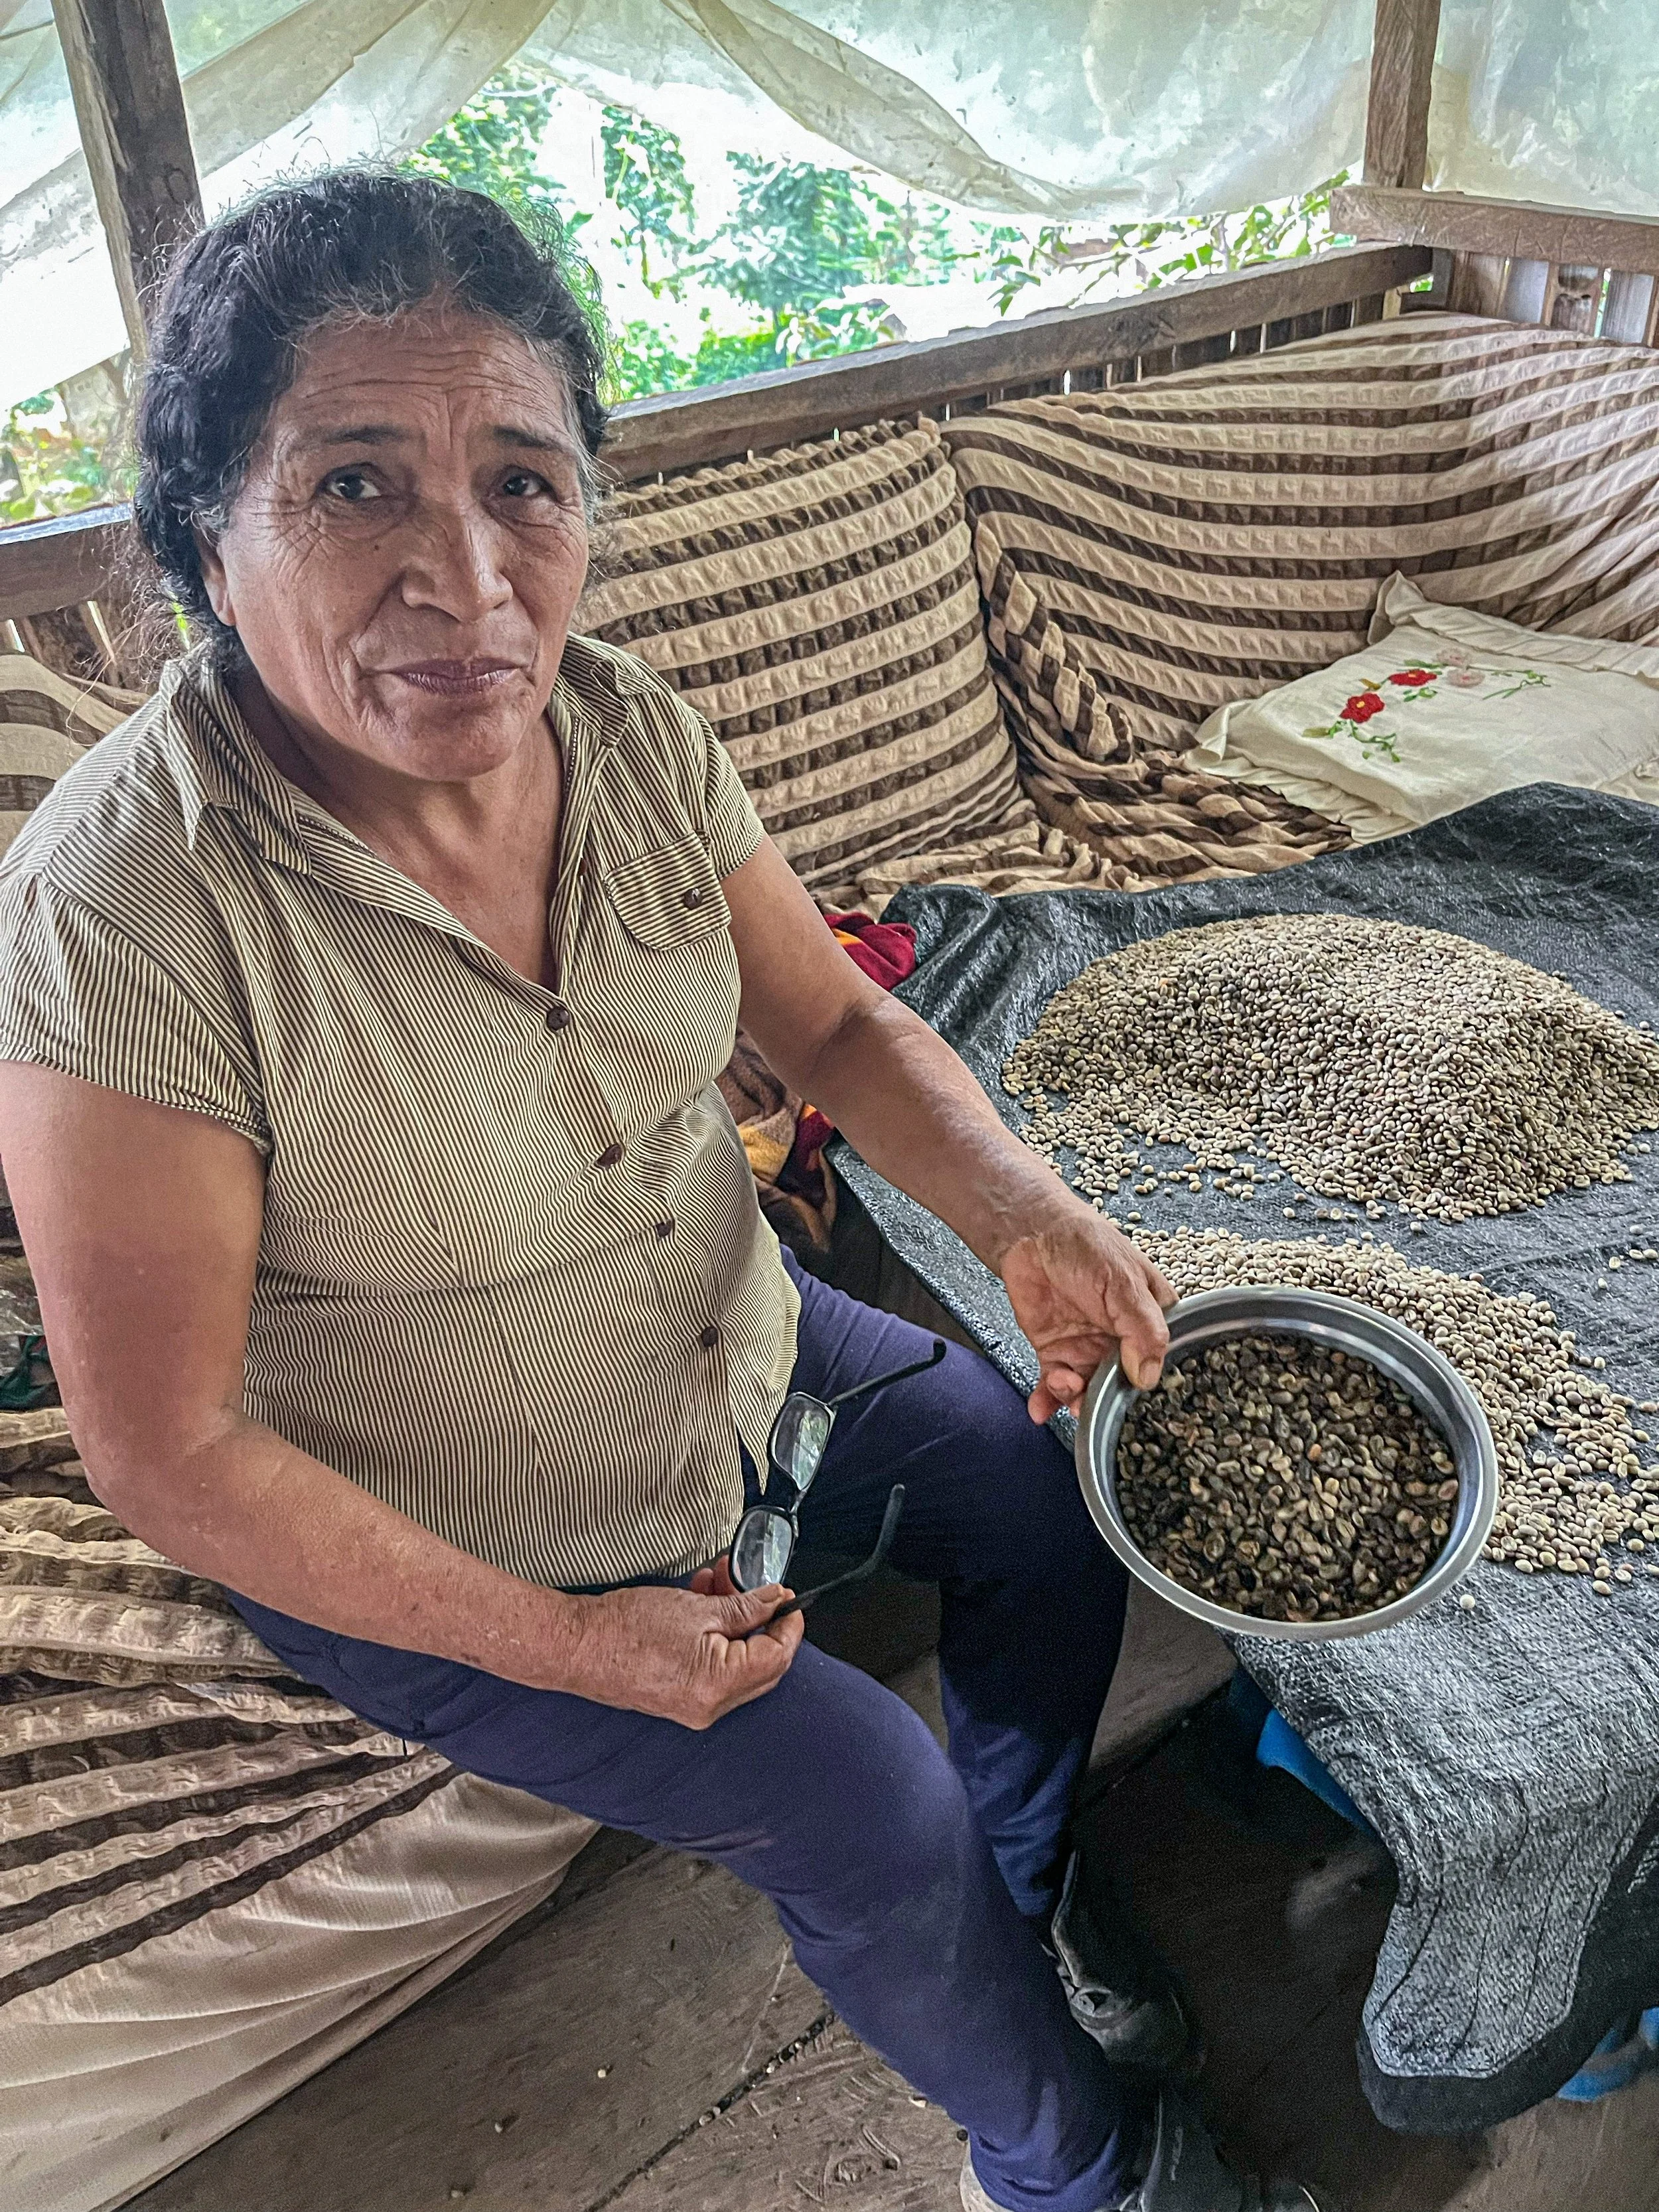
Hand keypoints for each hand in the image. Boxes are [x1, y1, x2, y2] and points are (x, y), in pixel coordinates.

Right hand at [564, 1579, 802, 1728]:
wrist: (578, 1646)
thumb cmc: (627, 1627)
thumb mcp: (696, 1608)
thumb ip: (745, 1607)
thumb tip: (776, 1602)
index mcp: (718, 1685)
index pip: (777, 1657)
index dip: (788, 1625)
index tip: (789, 1600)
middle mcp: (709, 1707)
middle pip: (762, 1666)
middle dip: (762, 1622)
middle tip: (756, 1587)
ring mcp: (693, 1707)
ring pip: (736, 1664)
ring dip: (735, 1623)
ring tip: (718, 1583)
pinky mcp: (679, 1700)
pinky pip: (713, 1670)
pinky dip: (716, 1638)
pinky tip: (703, 1603)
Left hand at [998, 1204, 1175, 1421]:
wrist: (1034, 1233)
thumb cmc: (1088, 1245)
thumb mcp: (1124, 1282)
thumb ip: (1141, 1328)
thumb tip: (1147, 1375)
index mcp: (1150, 1321)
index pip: (1160, 1361)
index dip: (1150, 1383)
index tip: (1136, 1398)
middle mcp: (1122, 1340)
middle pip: (1123, 1386)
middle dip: (1107, 1401)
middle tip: (1093, 1403)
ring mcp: (1089, 1348)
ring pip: (1088, 1391)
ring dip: (1075, 1399)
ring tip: (1063, 1385)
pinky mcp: (1056, 1352)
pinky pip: (1054, 1385)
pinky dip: (1047, 1401)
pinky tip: (1041, 1409)